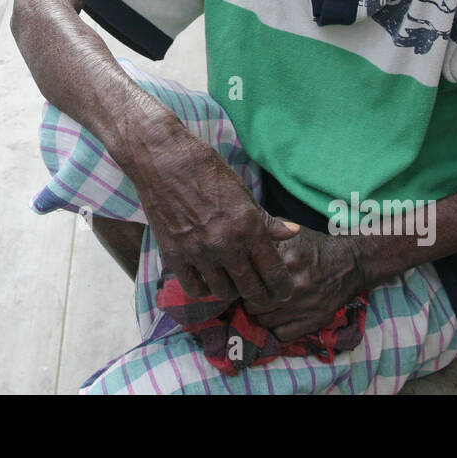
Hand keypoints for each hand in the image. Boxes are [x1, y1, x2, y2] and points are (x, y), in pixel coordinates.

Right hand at [133, 125, 299, 306]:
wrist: (163, 160)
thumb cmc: (206, 171)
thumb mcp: (243, 191)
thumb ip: (267, 219)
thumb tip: (293, 233)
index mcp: (249, 226)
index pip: (273, 271)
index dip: (282, 288)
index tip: (284, 293)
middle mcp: (226, 244)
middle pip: (251, 289)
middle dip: (262, 297)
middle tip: (263, 297)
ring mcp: (199, 252)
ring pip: (223, 292)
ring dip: (232, 291)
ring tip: (234, 284)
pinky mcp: (174, 255)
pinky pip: (194, 288)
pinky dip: (204, 289)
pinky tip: (207, 280)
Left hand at [243, 224, 366, 340]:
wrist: (348, 264)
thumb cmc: (314, 248)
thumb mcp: (291, 236)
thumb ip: (267, 236)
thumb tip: (243, 242)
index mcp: (287, 261)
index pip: (250, 279)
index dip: (244, 281)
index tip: (244, 280)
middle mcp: (295, 285)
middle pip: (253, 304)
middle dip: (249, 301)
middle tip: (252, 296)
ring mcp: (305, 306)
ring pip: (264, 322)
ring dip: (261, 316)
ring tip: (264, 306)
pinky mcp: (314, 321)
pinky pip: (282, 335)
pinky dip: (277, 329)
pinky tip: (279, 318)